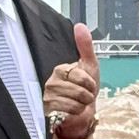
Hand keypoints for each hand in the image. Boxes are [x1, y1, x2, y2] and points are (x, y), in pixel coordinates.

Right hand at [44, 23, 100, 138]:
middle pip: (79, 90)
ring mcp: (49, 96)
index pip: (80, 75)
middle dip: (88, 95)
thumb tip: (79, 25)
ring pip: (75, 100)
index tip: (89, 85)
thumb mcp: (89, 65)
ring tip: (79, 103)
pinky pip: (69, 110)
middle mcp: (52, 81)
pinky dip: (77, 112)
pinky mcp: (48, 110)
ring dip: (83, 104)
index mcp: (61, 69)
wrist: (81, 113)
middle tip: (84, 96)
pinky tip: (73, 110)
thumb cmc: (85, 89)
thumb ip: (85, 46)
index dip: (90, 83)